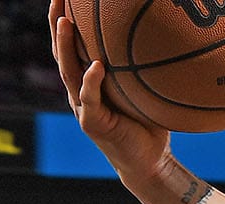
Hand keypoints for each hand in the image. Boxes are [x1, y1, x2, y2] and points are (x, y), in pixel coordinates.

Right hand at [49, 0, 171, 185]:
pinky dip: (92, 81)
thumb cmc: (150, 124)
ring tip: (64, 21)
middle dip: (57, 22)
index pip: (73, 45)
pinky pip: (90, 98)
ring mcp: (82, 106)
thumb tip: (167, 37)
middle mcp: (80, 90)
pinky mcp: (92, 122)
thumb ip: (145, 69)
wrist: (149, 162)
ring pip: (68, 70)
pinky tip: (95, 65)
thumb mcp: (146, 91)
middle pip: (62, 50)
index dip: (66, 20)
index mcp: (89, 81)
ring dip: (65, 45)